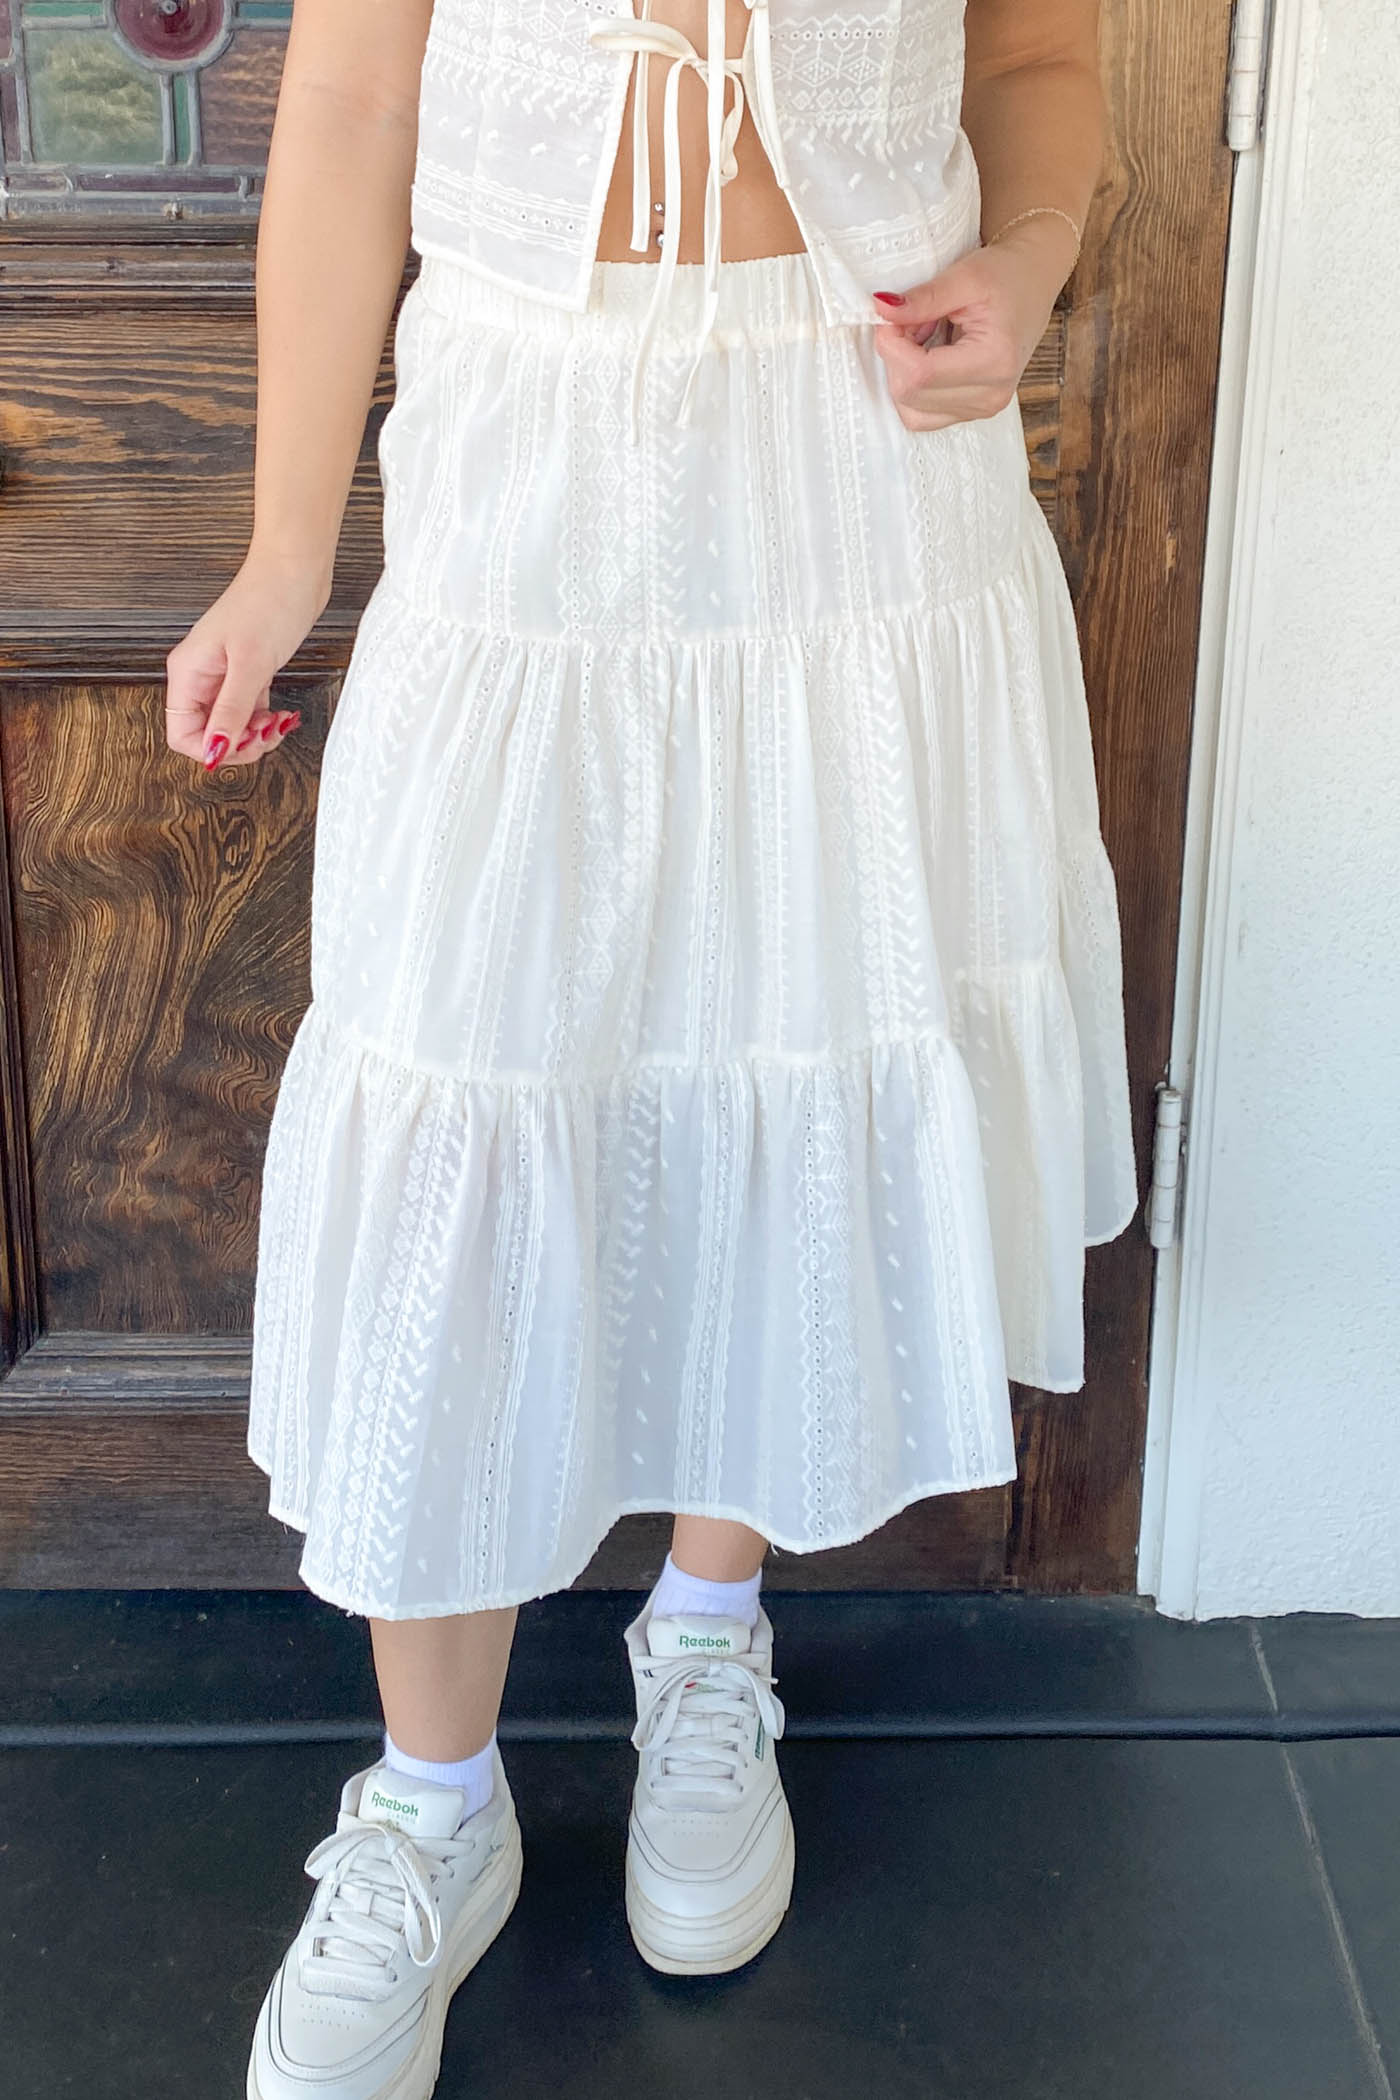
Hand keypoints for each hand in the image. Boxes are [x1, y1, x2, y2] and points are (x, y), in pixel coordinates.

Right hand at [164, 550, 330, 771]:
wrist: (295, 569)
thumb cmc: (269, 602)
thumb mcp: (251, 664)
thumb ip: (231, 711)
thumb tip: (213, 752)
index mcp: (189, 672)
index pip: (182, 732)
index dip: (210, 748)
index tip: (242, 743)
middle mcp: (201, 675)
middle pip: (207, 733)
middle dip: (238, 744)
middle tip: (267, 734)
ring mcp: (225, 674)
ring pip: (230, 725)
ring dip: (256, 735)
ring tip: (279, 722)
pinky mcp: (249, 671)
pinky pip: (249, 711)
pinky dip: (266, 721)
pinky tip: (283, 716)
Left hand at [869, 218, 1076, 433]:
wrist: (1033, 287)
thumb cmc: (1006, 277)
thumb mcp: (965, 276)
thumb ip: (923, 298)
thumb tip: (881, 310)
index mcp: (994, 362)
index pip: (919, 374)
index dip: (892, 345)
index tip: (893, 315)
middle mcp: (990, 395)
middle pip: (910, 394)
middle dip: (897, 356)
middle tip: (913, 320)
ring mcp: (982, 409)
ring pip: (911, 410)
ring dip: (903, 372)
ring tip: (924, 338)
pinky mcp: (971, 413)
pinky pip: (921, 414)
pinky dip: (913, 387)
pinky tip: (927, 357)